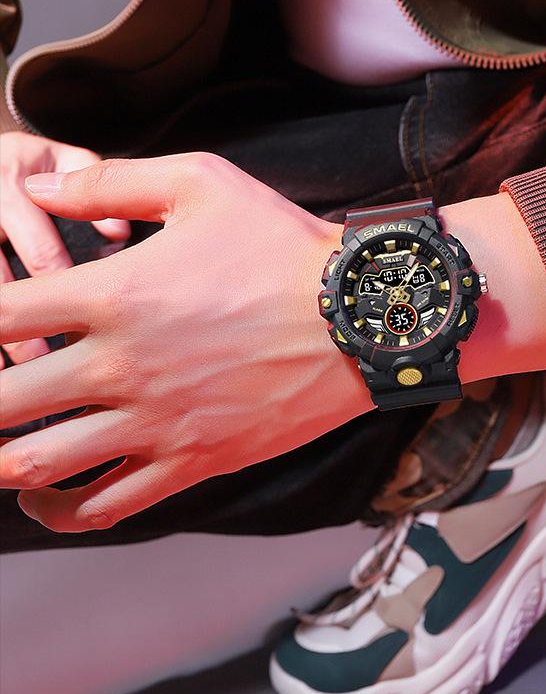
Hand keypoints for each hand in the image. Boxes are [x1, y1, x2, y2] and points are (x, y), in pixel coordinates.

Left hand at [0, 153, 369, 531]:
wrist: (362, 318)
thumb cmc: (282, 245)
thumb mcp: (201, 183)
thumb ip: (107, 182)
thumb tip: (35, 184)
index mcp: (115, 294)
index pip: (0, 316)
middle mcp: (123, 365)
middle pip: (1, 401)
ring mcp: (156, 423)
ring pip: (39, 465)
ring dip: (1, 460)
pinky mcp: (191, 461)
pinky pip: (105, 507)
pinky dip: (61, 511)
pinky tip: (47, 498)